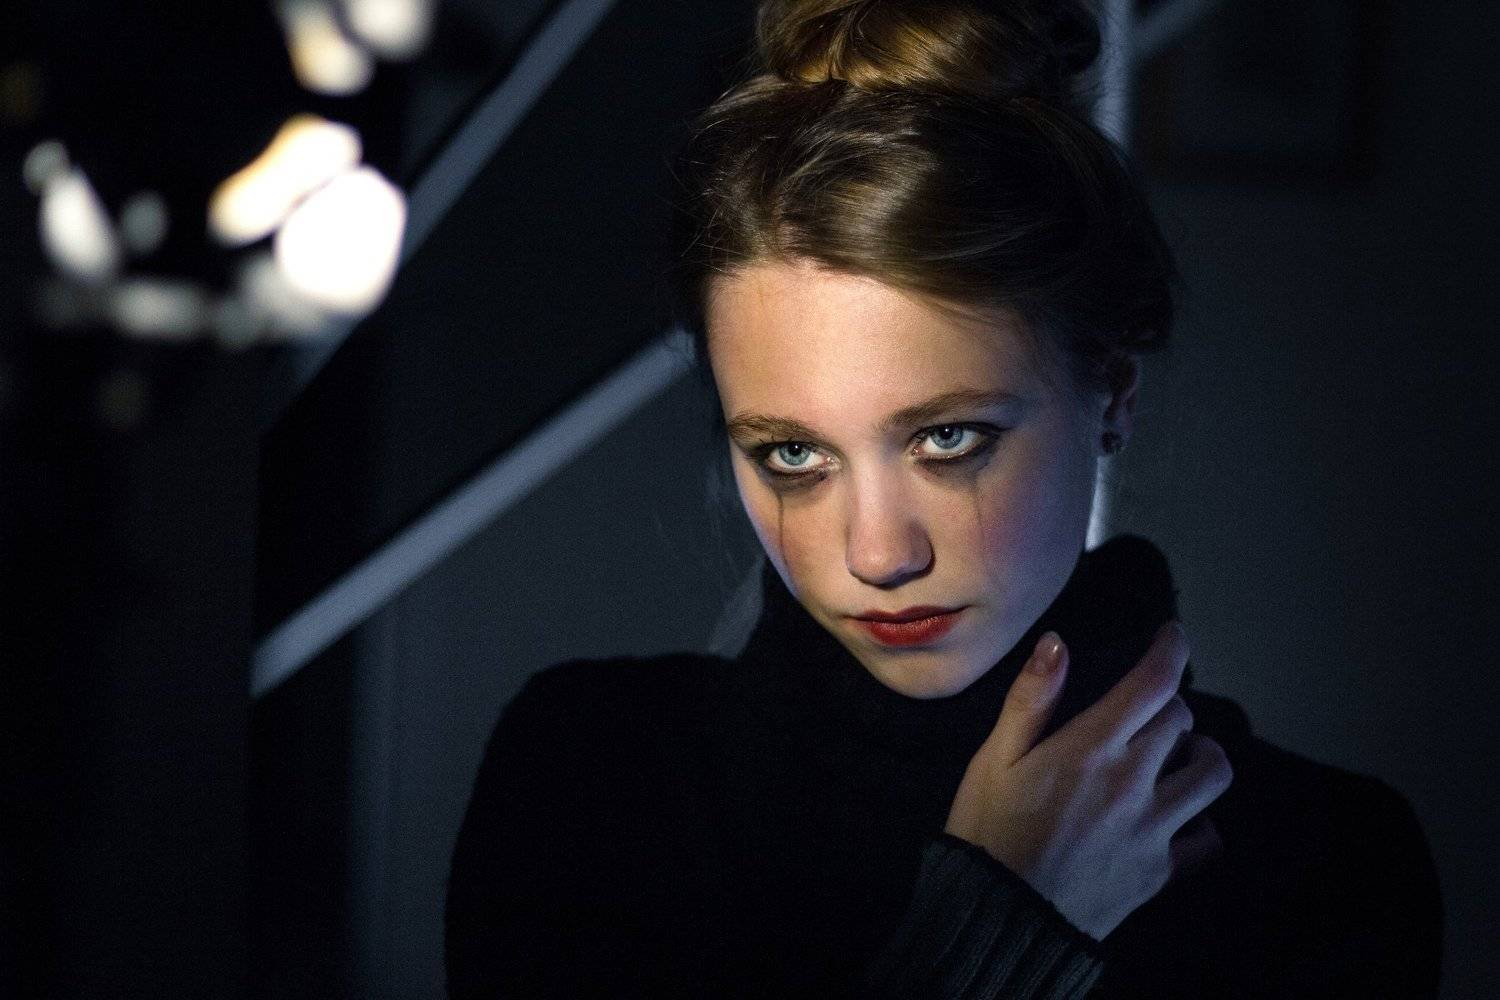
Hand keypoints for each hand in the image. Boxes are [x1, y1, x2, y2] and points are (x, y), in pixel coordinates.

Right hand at [942, 621, 1232, 940]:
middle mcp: (1134, 781)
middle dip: (1168, 704)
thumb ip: (1031, 699)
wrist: (999, 918)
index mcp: (1092, 747)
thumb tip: (1057, 643)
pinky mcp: (1161, 871)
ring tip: (1181, 755)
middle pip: (1181, 721)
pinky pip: (1207, 839)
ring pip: (1212, 774)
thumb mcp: (993, 759)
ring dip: (1202, 754)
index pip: (1153, 683)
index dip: (1171, 649)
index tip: (1173, 635)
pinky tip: (1179, 818)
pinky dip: (1201, 822)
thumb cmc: (987, 831)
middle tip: (1147, 709)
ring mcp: (1154, 828)